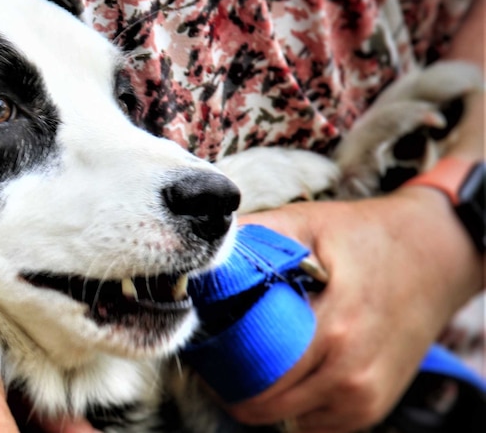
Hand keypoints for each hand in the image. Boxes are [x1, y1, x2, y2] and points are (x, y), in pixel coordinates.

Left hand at [227, 188, 480, 431]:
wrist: (435, 254)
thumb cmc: (366, 237)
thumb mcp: (306, 224)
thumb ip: (253, 237)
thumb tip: (202, 251)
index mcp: (333, 331)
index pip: (254, 377)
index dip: (218, 366)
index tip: (204, 348)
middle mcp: (351, 375)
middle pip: (263, 405)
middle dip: (233, 383)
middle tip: (218, 356)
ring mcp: (364, 398)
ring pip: (284, 418)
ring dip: (262, 395)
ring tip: (251, 358)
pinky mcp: (370, 408)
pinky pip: (311, 421)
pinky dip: (291, 401)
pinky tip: (286, 368)